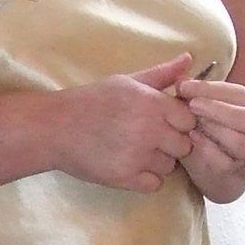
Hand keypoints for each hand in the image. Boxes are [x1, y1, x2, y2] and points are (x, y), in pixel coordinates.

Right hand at [54, 53, 198, 191]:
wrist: (54, 127)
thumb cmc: (91, 100)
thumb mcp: (126, 81)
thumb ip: (161, 74)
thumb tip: (189, 59)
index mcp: (152, 103)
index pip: (190, 120)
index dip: (179, 122)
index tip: (164, 122)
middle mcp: (149, 129)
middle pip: (184, 145)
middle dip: (171, 143)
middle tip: (149, 139)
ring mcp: (138, 155)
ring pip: (170, 166)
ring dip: (158, 162)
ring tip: (135, 151)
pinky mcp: (125, 177)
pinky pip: (155, 184)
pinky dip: (146, 179)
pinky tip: (130, 165)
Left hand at [176, 75, 244, 195]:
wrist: (229, 165)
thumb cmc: (217, 120)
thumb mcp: (214, 95)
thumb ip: (206, 76)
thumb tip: (191, 44)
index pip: (241, 95)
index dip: (213, 90)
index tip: (185, 86)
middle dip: (217, 109)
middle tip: (190, 104)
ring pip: (242, 144)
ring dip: (216, 133)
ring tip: (192, 125)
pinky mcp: (235, 174)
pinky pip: (226, 165)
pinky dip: (210, 154)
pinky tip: (192, 144)